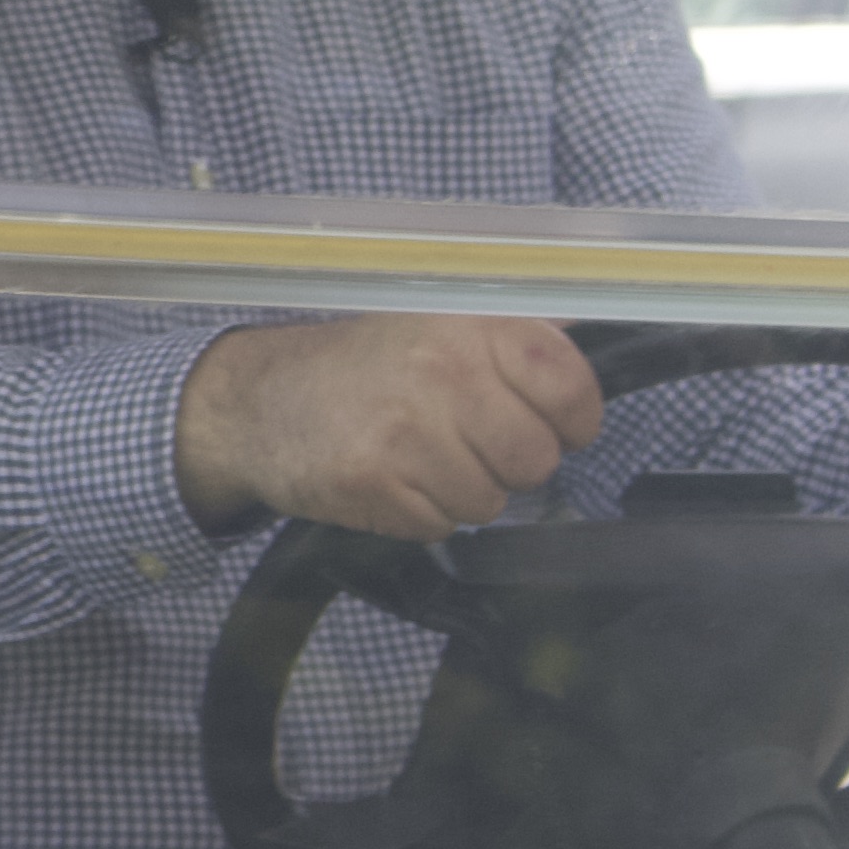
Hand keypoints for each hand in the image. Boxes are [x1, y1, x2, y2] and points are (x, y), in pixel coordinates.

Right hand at [177, 314, 604, 540]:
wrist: (260, 401)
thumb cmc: (360, 366)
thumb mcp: (436, 322)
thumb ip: (512, 331)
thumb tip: (588, 332)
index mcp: (469, 327)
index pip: (570, 386)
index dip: (573, 418)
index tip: (553, 423)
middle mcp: (442, 373)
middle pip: (535, 460)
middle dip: (508, 464)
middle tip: (467, 441)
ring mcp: (406, 432)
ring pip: (489, 502)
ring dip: (461, 492)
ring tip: (420, 457)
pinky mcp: (374, 484)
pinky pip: (440, 526)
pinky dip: (421, 514)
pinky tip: (391, 479)